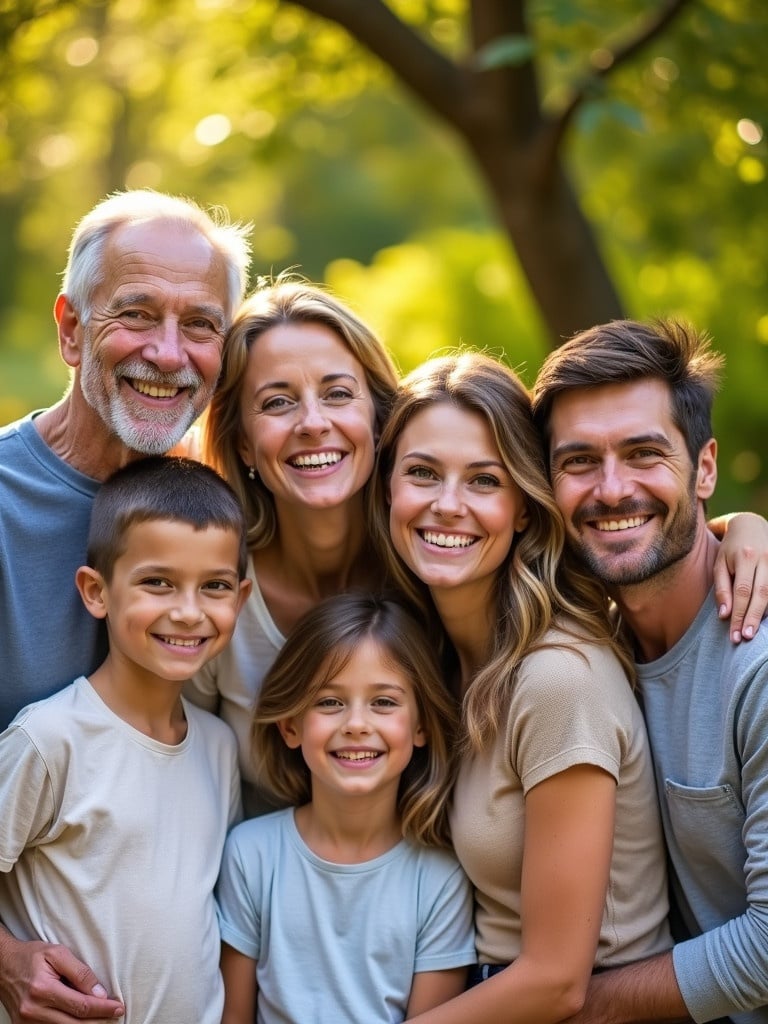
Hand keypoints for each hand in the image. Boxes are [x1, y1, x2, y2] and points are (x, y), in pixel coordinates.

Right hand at [0, 933, 123, 1021]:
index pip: (81, 1005)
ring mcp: (27, 1023)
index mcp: (43, 990)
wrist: (2, 965)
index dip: (103, 1008)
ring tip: (102, 1018)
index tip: (118, 1007)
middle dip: (99, 1021)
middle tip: (116, 1015)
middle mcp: (33, 1011)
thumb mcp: (57, 953)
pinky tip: (82, 1021)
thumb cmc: (31, 956)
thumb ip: (80, 972)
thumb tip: (100, 993)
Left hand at [711, 512, 767, 642]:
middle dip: (753, 618)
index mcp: (745, 557)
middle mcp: (765, 559)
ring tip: (755, 632)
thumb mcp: (719, 563)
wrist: (751, 524)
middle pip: (761, 595)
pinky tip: (765, 618)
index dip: (739, 615)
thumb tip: (724, 615)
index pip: (742, 592)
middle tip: (745, 637)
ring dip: (764, 614)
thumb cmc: (730, 548)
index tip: (735, 634)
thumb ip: (721, 588)